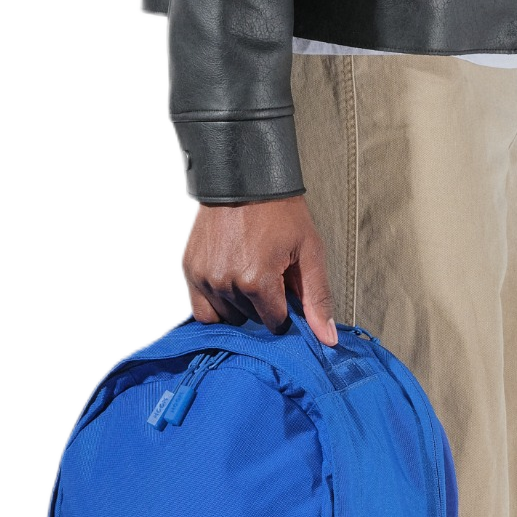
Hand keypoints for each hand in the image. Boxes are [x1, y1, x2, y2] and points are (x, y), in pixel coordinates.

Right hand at [183, 196, 337, 344]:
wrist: (245, 178)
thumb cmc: (280, 212)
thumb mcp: (309, 252)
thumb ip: (317, 298)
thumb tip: (326, 339)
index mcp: (257, 281)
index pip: (275, 322)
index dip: (285, 310)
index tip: (286, 290)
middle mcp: (226, 283)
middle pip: (249, 320)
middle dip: (262, 306)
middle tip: (268, 276)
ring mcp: (204, 277)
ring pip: (225, 317)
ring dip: (238, 307)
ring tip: (248, 277)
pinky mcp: (189, 269)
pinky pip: (200, 308)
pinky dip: (215, 304)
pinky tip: (229, 285)